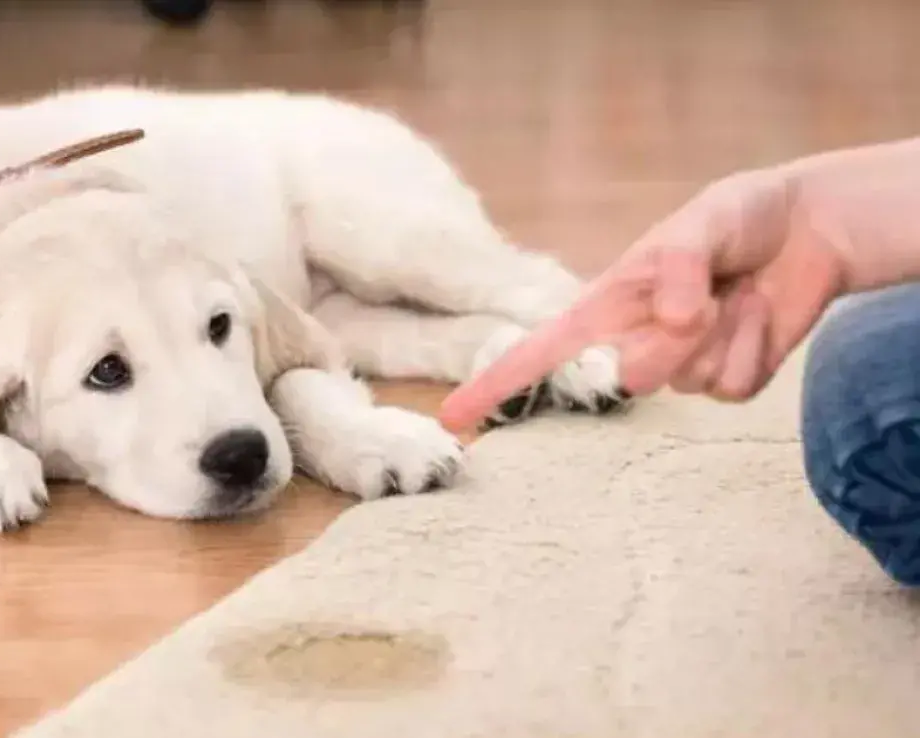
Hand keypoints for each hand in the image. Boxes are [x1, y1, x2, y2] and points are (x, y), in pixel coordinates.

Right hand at [439, 167, 847, 431]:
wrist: (810, 230)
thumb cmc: (739, 217)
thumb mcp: (703, 220)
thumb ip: (678, 266)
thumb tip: (672, 319)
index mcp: (608, 304)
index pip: (540, 351)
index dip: (495, 383)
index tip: (454, 417)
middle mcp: (637, 339)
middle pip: (631, 378)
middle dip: (671, 343)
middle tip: (708, 297)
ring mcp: (682, 365)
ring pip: (689, 383)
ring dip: (725, 334)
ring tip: (740, 292)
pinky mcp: (729, 379)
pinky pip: (734, 388)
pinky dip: (756, 346)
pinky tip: (762, 313)